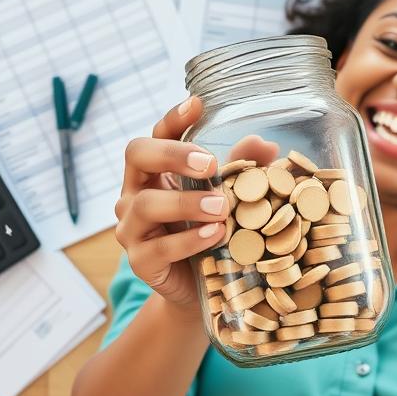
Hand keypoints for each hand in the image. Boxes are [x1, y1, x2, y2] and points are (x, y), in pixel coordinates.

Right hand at [114, 97, 277, 311]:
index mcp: (155, 172)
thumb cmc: (211, 234)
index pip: (156, 135)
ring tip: (221, 206)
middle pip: (137, 156)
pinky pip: (158, 248)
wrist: (199, 290)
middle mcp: (135, 193)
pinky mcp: (140, 262)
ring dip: (186, 203)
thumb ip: (240, 170)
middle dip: (172, 154)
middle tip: (208, 163)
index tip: (198, 105)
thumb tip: (264, 145)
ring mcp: (132, 228)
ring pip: (144, 205)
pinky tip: (216, 234)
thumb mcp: (227, 198)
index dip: (173, 118)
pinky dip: (189, 240)